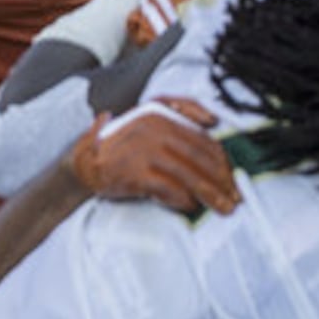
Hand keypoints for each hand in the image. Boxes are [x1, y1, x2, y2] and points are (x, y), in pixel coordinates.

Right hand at [67, 96, 237, 213]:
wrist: (82, 163)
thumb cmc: (121, 144)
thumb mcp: (147, 117)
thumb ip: (179, 111)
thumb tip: (213, 119)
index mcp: (159, 114)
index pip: (203, 140)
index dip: (223, 162)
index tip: (234, 179)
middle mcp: (152, 128)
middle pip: (201, 158)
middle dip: (223, 181)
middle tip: (235, 198)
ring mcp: (143, 150)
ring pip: (189, 174)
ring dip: (211, 195)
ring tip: (224, 208)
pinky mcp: (134, 172)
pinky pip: (169, 189)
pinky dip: (183, 199)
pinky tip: (190, 206)